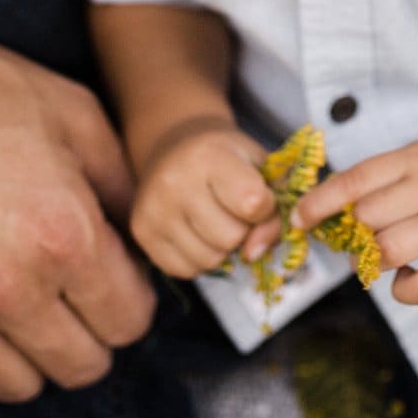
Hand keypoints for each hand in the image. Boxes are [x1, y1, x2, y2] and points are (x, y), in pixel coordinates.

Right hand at [0, 0, 155, 403]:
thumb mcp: (74, 114)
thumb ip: (123, 185)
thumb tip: (142, 238)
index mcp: (64, 236)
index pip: (130, 322)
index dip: (132, 298)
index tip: (115, 277)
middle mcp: (8, 288)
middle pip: (82, 366)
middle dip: (92, 331)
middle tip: (76, 292)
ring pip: (20, 386)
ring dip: (33, 350)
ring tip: (26, 301)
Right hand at [128, 119, 280, 277]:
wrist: (175, 147)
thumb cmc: (227, 158)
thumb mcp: (261, 166)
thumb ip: (276, 209)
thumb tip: (255, 253)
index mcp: (210, 156)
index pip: (253, 203)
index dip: (265, 207)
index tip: (257, 195)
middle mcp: (174, 181)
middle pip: (231, 238)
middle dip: (242, 230)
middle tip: (232, 210)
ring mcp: (154, 209)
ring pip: (210, 260)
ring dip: (222, 249)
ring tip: (214, 220)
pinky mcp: (141, 232)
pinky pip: (186, 270)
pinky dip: (199, 259)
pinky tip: (195, 232)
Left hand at [294, 138, 417, 303]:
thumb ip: (383, 181)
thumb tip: (327, 214)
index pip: (356, 179)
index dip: (320, 202)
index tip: (298, 218)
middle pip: (367, 218)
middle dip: (353, 234)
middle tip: (360, 240)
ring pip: (387, 251)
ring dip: (375, 261)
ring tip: (386, 256)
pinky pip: (417, 288)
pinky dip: (401, 289)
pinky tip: (409, 276)